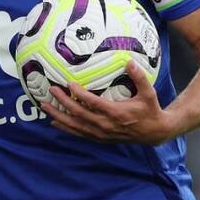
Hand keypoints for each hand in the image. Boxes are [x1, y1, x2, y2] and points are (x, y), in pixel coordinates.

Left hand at [41, 60, 176, 145]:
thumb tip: (129, 61)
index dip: (79, 94)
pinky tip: (55, 122)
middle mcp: (105, 125)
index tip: (69, 83)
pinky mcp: (100, 138)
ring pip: (76, 126)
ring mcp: (101, 133)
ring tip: (45, 106)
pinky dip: (66, 128)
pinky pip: (79, 134)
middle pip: (79, 114)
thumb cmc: (150, 110)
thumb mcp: (148, 93)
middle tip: (51, 90)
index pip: (92, 103)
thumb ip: (139, 77)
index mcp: (116, 113)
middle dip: (63, 102)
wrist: (154, 133)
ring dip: (59, 116)